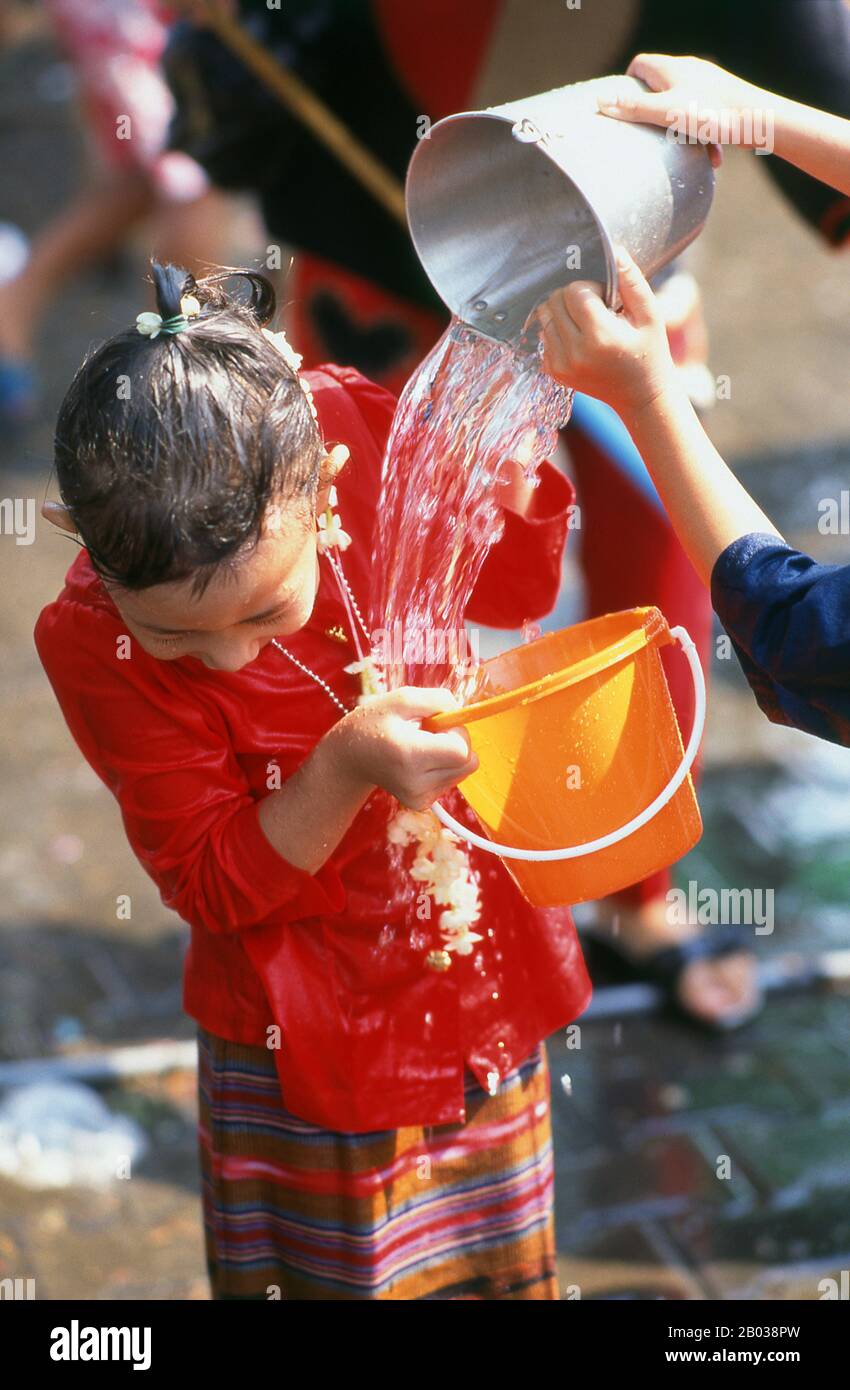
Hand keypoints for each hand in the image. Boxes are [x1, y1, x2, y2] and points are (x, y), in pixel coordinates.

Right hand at [335, 686, 477, 810]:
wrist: (350, 756)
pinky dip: (442, 766)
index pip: (461, 751)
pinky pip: (451, 780)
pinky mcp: (421, 803)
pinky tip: (419, 759)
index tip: (439, 723)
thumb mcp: (402, 698)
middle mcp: (415, 783)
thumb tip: (463, 712)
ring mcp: (418, 798)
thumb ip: (439, 699)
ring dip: (449, 754)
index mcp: (409, 755)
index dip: (458, 732)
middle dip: (457, 742)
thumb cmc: (375, 722)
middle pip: (468, 763)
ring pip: (463, 772)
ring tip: (421, 745)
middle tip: (431, 732)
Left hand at [537, 247, 677, 417]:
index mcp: (600, 337)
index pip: (574, 291)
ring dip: (563, 312)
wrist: (641, 396)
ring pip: (545, 317)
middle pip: (554, 301)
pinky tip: (580, 339)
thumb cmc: (649, 352)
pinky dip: (558, 331)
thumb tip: (614, 250)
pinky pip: (544, 336)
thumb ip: (632, 281)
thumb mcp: (650, 314)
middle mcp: (575, 353)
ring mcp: (561, 365)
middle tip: (596, 309)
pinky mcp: (554, 372)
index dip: (590, 287)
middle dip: (573, 296)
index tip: (605, 299)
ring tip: (588, 323)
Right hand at [597, 54, 765, 163]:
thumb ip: (632, 109)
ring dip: (681, 131)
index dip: (628, 84)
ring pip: (682, 106)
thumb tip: (600, 103)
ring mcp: (706, 84)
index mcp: (670, 68)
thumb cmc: (710, 113)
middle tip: (649, 134)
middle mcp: (688, 71)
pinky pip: (704, 117)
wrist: (757, 119)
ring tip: (684, 151)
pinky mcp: (722, 99)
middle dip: (653, 113)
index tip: (624, 107)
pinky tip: (711, 156)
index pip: (639, 64)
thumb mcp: (664, 113)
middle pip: (659, 87)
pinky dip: (703, 136)